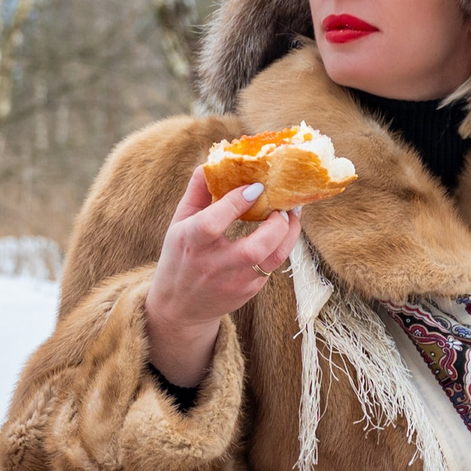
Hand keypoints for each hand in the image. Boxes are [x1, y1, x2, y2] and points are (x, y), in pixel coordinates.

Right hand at [145, 167, 302, 386]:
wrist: (181, 308)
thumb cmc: (180, 257)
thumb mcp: (180, 223)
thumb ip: (198, 193)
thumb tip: (213, 163)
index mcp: (191, 242)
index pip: (214, 222)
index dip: (236, 202)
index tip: (256, 186)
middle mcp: (214, 265)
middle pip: (254, 249)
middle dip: (276, 224)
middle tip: (283, 205)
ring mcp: (236, 281)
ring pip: (273, 259)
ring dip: (289, 234)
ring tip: (291, 213)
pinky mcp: (250, 290)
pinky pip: (273, 264)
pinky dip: (282, 244)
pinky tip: (284, 228)